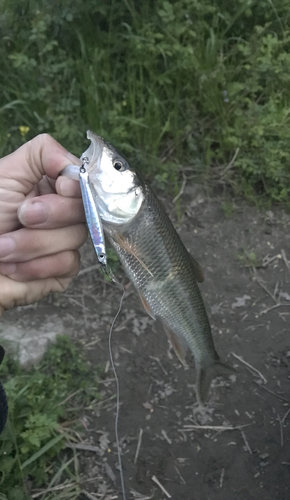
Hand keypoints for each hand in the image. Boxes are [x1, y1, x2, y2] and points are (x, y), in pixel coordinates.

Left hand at [0, 134, 86, 315]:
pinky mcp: (63, 270)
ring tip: (2, 248)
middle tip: (20, 216)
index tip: (60, 187)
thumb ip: (42, 154)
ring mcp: (64, 242)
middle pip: (85, 209)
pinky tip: (13, 267)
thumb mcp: (6, 174)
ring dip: (32, 244)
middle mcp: (62, 213)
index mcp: (50, 187)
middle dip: (51, 214)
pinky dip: (36, 265)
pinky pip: (68, 263)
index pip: (85, 182)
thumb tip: (75, 167)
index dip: (78, 186)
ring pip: (76, 237)